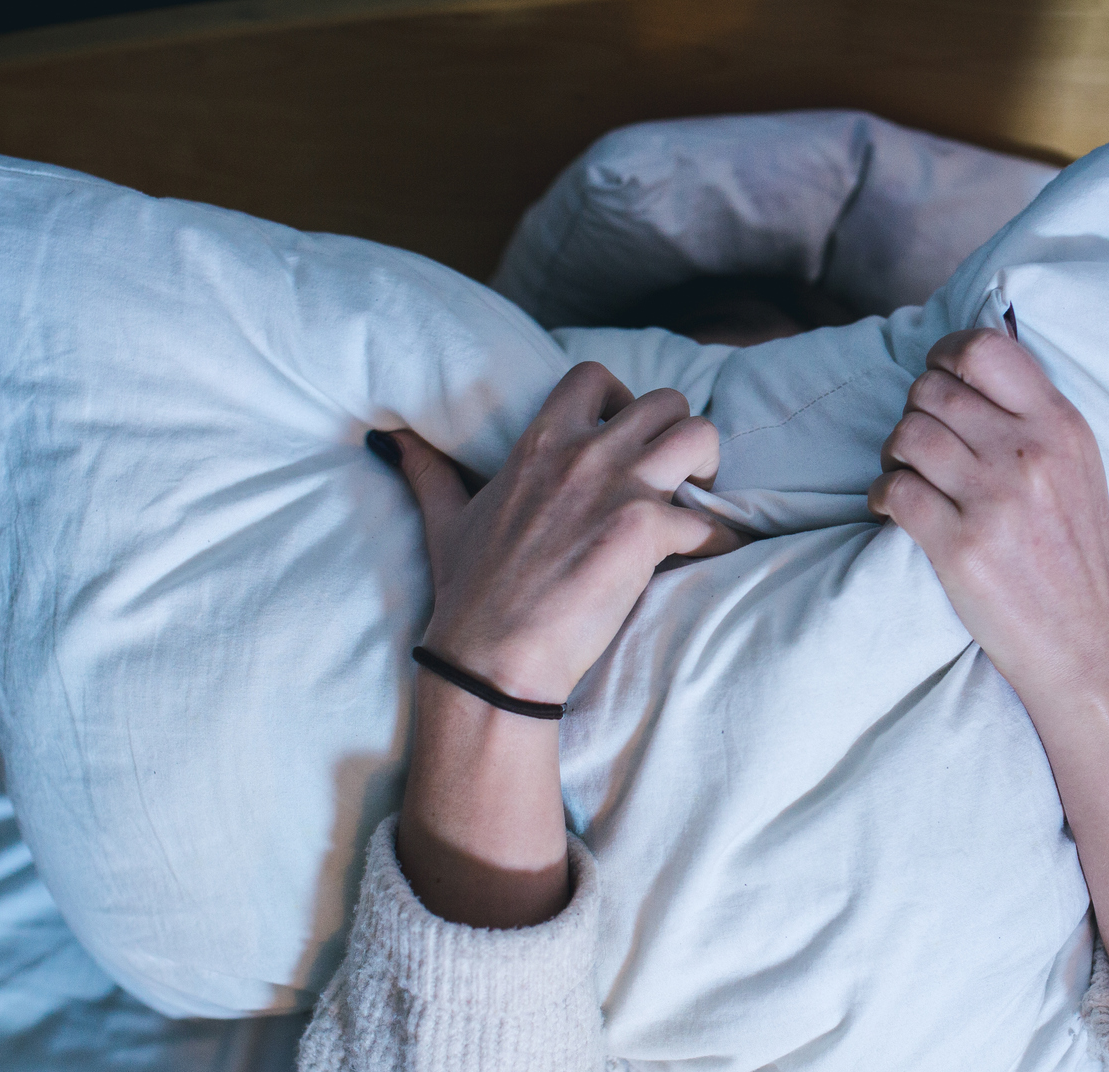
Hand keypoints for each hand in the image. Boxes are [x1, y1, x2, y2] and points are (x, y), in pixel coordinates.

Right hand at [377, 362, 739, 927]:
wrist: (492, 657)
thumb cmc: (469, 593)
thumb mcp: (443, 519)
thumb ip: (427, 470)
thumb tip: (390, 437)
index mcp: (539, 443)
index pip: (594, 376)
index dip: (621, 399)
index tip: (623, 435)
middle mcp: (584, 454)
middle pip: (666, 401)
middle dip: (678, 432)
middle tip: (673, 473)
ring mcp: (617, 490)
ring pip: (700, 436)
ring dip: (708, 468)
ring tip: (696, 501)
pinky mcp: (644, 533)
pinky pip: (709, 521)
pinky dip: (718, 539)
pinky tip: (709, 556)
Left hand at [868, 328, 1108, 697]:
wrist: (1085, 641)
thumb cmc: (1074, 555)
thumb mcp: (1077, 467)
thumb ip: (1032, 419)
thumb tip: (968, 369)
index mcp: (1061, 426)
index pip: (986, 349)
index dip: (945, 355)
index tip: (936, 379)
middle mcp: (1029, 453)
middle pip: (933, 392)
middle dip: (913, 412)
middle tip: (917, 445)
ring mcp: (994, 500)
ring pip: (908, 435)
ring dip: (892, 453)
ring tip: (905, 475)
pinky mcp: (960, 546)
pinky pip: (894, 490)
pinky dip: (881, 495)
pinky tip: (893, 509)